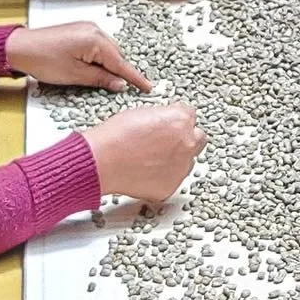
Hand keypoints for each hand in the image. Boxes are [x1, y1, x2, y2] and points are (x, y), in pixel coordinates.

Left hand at [5, 22, 151, 91]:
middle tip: (113, 88)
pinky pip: (98, 45)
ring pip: (108, 51)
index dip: (135, 78)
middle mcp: (95, 30)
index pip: (121, 63)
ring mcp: (88, 28)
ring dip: (107, 64)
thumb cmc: (44, 61)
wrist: (19, 47)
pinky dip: (99, 57)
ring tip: (94, 78)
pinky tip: (89, 67)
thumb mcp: (75, 76)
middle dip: (117, 72)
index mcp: (96, 41)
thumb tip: (120, 84)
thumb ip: (100, 79)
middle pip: (116, 56)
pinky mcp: (81, 29)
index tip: (149, 87)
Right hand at [82, 103, 203, 201]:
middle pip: (198, 139)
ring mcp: (181, 167)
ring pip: (188, 162)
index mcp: (181, 120)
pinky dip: (164, 177)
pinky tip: (147, 172)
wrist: (101, 161)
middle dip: (185, 139)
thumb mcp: (143, 112)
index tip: (170, 125)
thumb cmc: (116, 136)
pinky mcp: (172, 186)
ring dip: (176, 159)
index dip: (177, 120)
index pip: (190, 115)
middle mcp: (187, 143)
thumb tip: (167, 122)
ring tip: (152, 159)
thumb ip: (164, 116)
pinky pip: (173, 180)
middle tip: (167, 142)